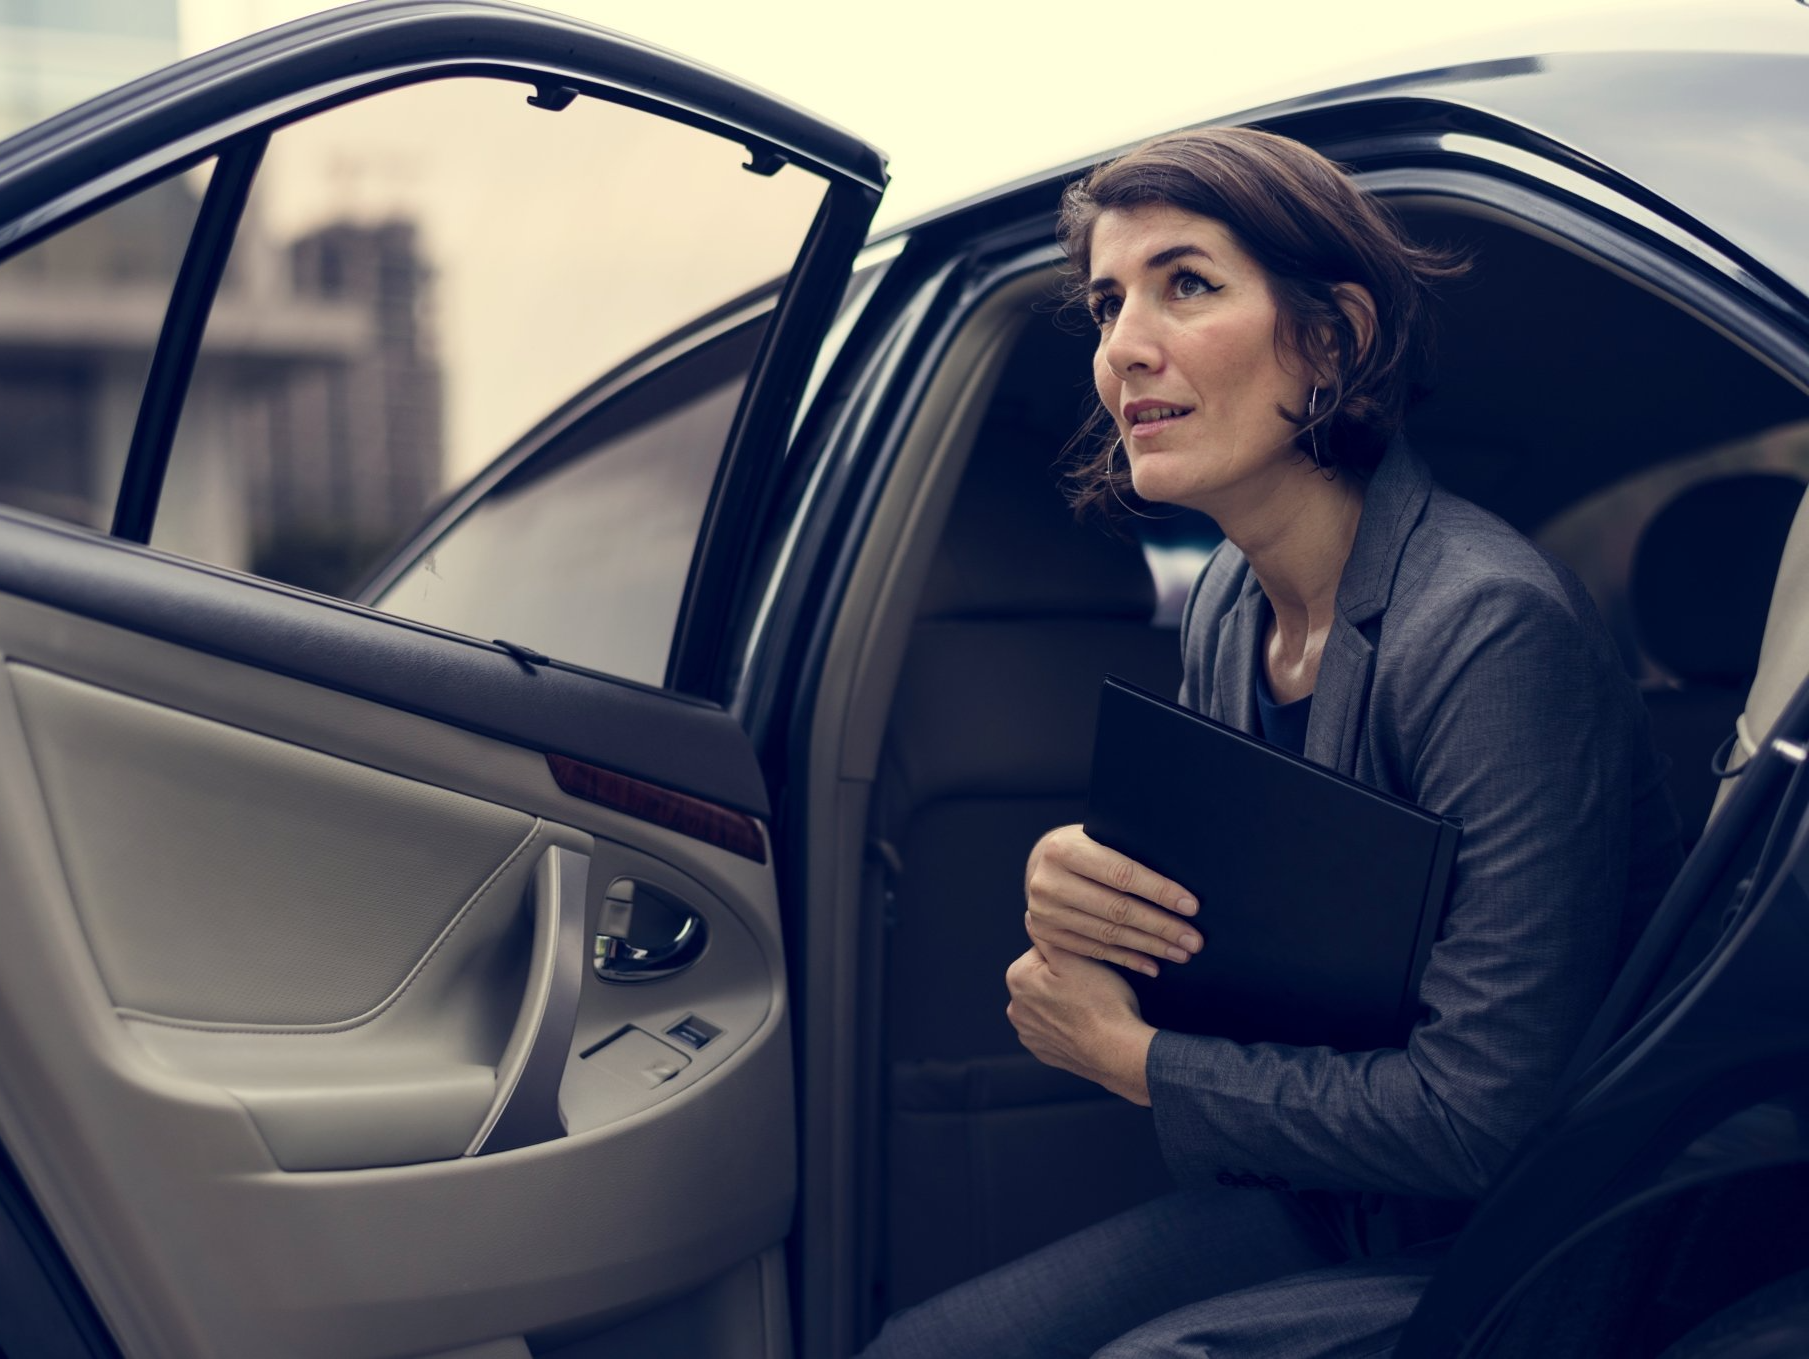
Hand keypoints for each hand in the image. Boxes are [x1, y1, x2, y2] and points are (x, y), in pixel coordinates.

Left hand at [1005, 943, 1154, 1104]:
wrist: (1118, 1052)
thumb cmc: (1101, 1003)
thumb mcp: (1074, 957)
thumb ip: (1046, 934)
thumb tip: (1031, 916)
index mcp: (1017, 978)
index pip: (1042, 951)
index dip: (1069, 954)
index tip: (1086, 966)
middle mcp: (1015, 1007)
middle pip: (1043, 978)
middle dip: (1064, 978)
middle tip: (1092, 987)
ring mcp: (1029, 1033)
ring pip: (1049, 1003)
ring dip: (1065, 1002)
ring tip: (1091, 1006)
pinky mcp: (1044, 1051)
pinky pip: (1055, 1028)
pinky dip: (1068, 1025)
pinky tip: (1086, 1025)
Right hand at [1024, 824, 1201, 974]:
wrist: (1043, 864)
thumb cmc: (1086, 847)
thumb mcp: (1100, 837)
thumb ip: (1129, 854)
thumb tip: (1182, 880)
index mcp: (1063, 849)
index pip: (1122, 874)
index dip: (1160, 892)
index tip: (1192, 907)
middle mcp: (1048, 882)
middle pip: (1117, 909)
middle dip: (1162, 926)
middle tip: (1194, 940)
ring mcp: (1044, 912)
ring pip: (1108, 934)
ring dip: (1150, 947)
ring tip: (1181, 953)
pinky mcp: (1047, 935)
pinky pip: (1095, 951)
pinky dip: (1127, 959)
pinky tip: (1153, 965)